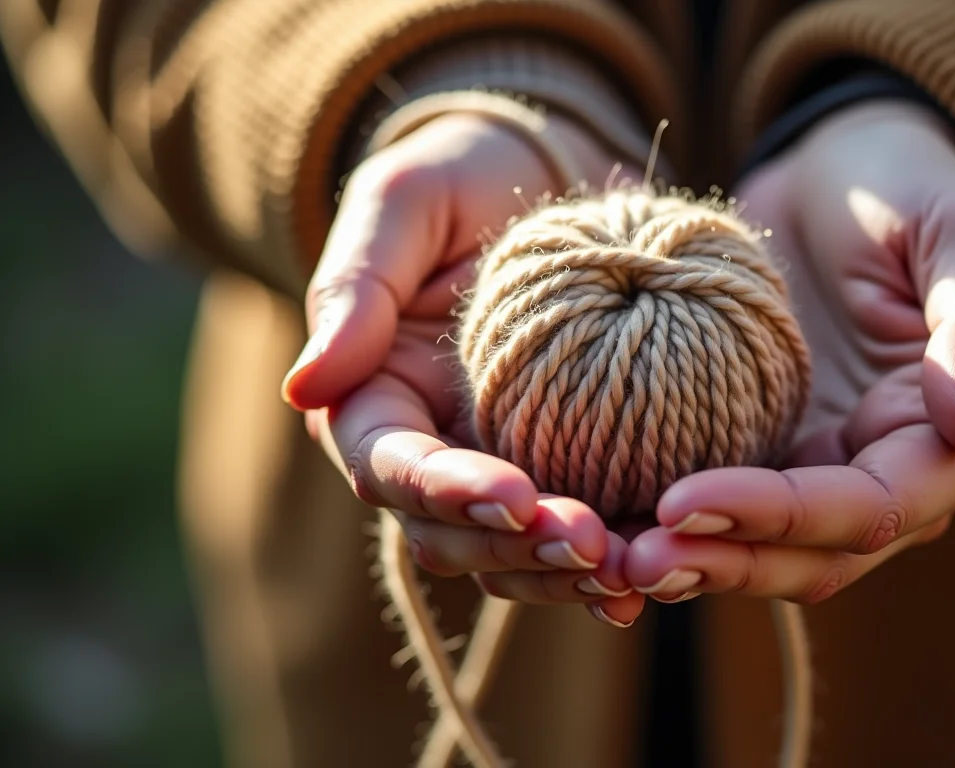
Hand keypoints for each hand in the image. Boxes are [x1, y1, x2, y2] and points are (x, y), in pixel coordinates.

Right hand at [286, 110, 644, 627]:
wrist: (537, 182)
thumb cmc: (459, 179)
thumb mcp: (401, 202)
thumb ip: (354, 288)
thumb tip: (304, 387)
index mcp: (370, 397)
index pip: (389, 464)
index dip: (444, 490)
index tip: (512, 493)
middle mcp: (424, 449)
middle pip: (448, 532)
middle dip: (513, 547)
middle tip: (591, 544)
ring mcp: (490, 468)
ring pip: (505, 554)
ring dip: (559, 573)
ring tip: (630, 571)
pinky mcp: (555, 472)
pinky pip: (564, 537)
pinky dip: (598, 564)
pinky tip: (648, 575)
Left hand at [626, 101, 954, 602]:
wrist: (837, 173)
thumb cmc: (905, 185)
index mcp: (949, 443)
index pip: (870, 508)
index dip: (783, 517)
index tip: (686, 503)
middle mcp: (888, 478)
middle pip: (814, 556)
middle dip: (729, 564)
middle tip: (634, 560)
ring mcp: (821, 473)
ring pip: (766, 554)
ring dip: (695, 566)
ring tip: (612, 562)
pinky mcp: (765, 456)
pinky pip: (724, 513)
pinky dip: (674, 530)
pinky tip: (607, 528)